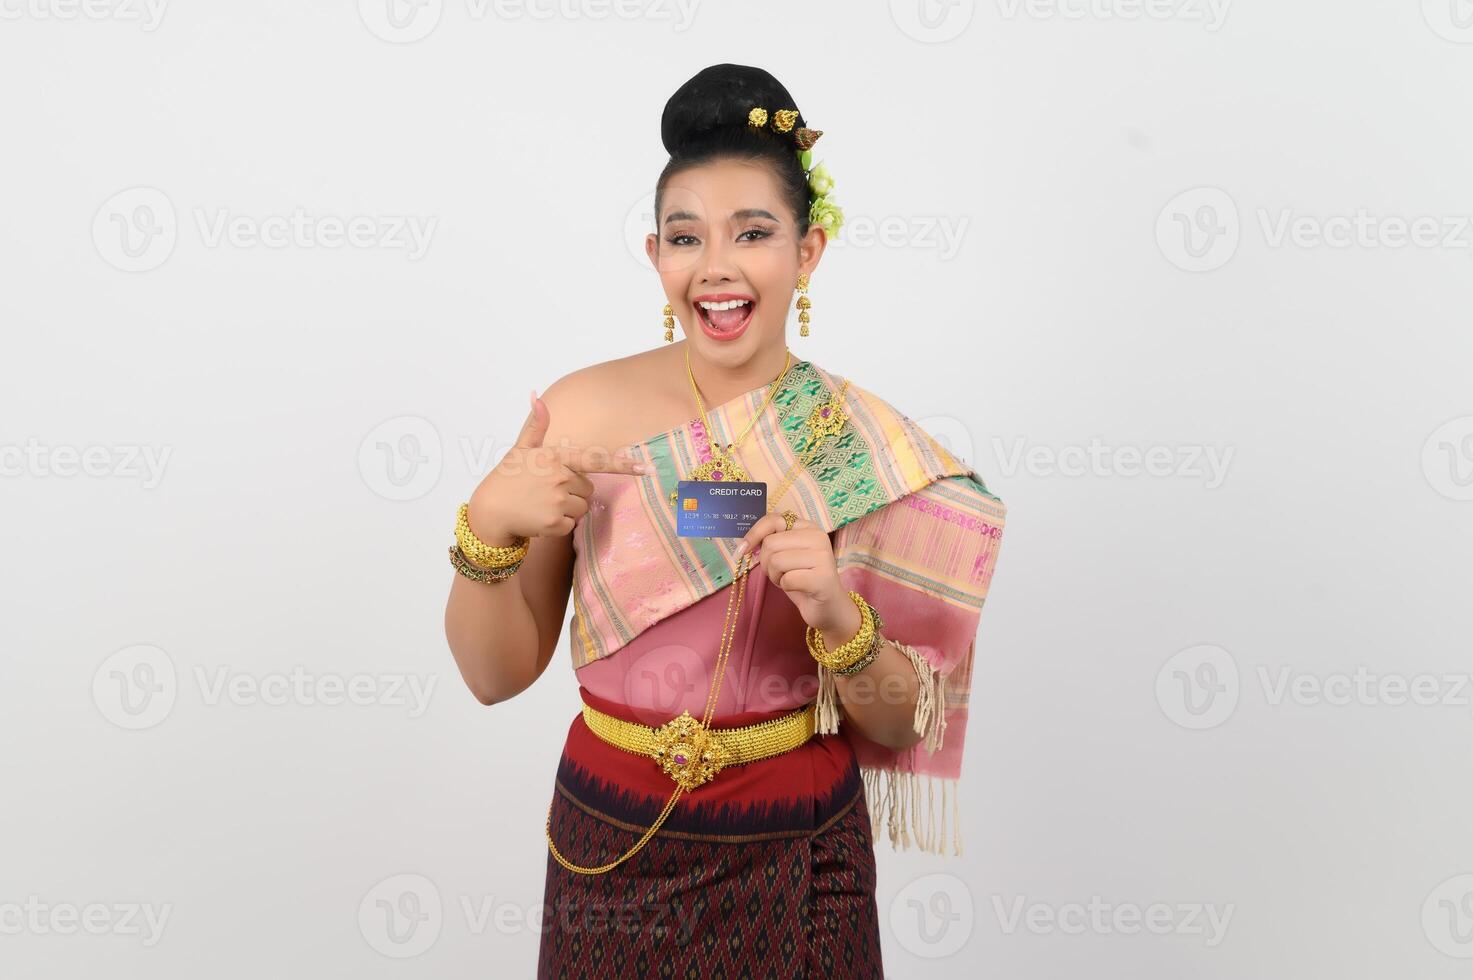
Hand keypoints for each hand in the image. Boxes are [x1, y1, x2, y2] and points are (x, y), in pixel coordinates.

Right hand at [467, 390, 648, 542]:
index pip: (596, 459)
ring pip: (582, 509)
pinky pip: (571, 526)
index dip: (624, 464)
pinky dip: (557, 527)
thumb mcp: (521, 449)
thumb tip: (537, 396)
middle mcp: (559, 477)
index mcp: (555, 457)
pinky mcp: (553, 522)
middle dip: (573, 493)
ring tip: (541, 506)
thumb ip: (536, 425)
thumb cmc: (507, 478)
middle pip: (587, 489)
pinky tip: (539, 520)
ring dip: (566, 511)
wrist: (489, 511)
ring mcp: (557, 500)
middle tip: (546, 493)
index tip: (647, 468)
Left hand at [734, 513, 856, 635]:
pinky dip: (785, 587)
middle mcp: (818, 537)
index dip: (754, 533)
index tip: (742, 550)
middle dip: (767, 563)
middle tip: (779, 573)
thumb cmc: (803, 579)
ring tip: (789, 580)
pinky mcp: (823, 578)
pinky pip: (787, 580)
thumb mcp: (786, 555)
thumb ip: (772, 543)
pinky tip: (798, 588)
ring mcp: (823, 557)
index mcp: (808, 527)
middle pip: (771, 544)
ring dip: (775, 576)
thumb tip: (745, 544)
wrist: (828, 607)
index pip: (774, 520)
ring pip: (776, 561)